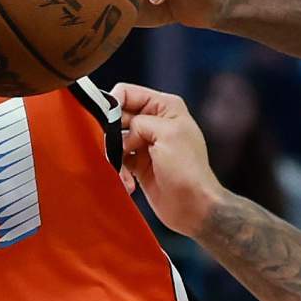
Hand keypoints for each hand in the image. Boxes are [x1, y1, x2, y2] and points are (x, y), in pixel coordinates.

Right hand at [112, 82, 223, 237]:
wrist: (194, 208)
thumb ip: (139, 122)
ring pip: (114, 139)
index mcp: (165, 107)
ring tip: (124, 173)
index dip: (112, 105)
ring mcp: (145, 143)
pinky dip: (118, 170)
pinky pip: (117, 159)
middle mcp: (154, 121)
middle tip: (114, 150)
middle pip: (116, 116)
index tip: (106, 123)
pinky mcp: (138, 163)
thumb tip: (120, 132)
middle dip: (111, 134)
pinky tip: (128, 183)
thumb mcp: (167, 134)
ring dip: (114, 156)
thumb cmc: (187, 170)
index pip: (127, 93)